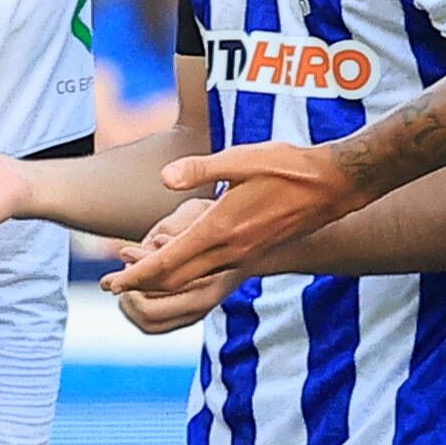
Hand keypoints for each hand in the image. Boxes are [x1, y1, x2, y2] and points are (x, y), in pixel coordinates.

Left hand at [109, 140, 366, 302]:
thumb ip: (200, 168)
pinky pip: (211, 273)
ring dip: (162, 282)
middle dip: (141, 285)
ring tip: (136, 279)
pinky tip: (177, 267)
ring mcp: (243, 256)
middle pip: (175, 280)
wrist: (335, 185)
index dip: (136, 274)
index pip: (168, 262)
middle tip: (111, 286)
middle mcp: (230, 251)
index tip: (111, 282)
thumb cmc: (289, 166)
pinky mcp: (253, 253)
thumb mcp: (242, 158)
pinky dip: (186, 276)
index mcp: (221, 230)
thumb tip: (165, 178)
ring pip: (193, 280)